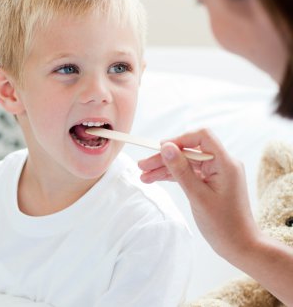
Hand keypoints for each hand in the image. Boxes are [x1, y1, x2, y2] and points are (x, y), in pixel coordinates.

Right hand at [138, 129, 260, 260]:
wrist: (240, 246)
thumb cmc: (223, 225)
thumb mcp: (197, 196)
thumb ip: (181, 170)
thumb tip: (166, 147)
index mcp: (225, 162)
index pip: (202, 136)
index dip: (179, 139)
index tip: (160, 149)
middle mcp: (222, 163)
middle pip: (189, 150)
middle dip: (165, 157)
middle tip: (142, 165)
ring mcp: (217, 172)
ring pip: (187, 162)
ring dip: (165, 167)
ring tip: (144, 175)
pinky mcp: (211, 181)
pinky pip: (190, 172)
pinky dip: (174, 176)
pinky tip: (156, 178)